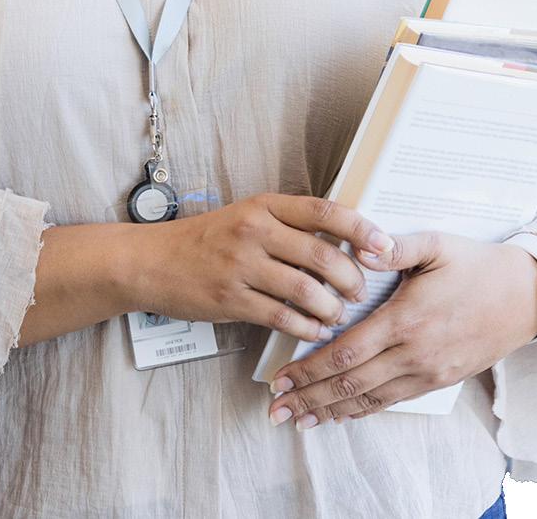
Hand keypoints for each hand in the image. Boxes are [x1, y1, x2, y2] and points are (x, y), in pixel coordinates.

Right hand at [124, 193, 392, 343]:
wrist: (152, 261)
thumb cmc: (206, 239)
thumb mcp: (247, 217)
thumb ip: (287, 224)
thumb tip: (342, 239)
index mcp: (264, 205)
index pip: (324, 211)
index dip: (360, 228)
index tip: (384, 245)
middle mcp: (255, 230)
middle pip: (322, 254)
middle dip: (352, 278)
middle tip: (361, 291)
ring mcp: (241, 265)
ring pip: (306, 290)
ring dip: (331, 308)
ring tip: (338, 315)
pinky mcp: (230, 298)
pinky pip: (282, 317)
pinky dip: (306, 328)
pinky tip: (315, 331)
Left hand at [266, 230, 536, 428]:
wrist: (526, 296)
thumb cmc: (477, 264)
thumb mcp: (437, 243)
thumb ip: (396, 246)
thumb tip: (362, 244)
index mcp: (407, 318)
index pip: (346, 352)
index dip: (309, 368)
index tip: (279, 377)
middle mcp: (414, 353)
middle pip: (350, 384)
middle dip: (309, 397)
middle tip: (275, 410)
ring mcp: (427, 372)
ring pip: (369, 400)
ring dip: (330, 411)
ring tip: (298, 419)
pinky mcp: (439, 380)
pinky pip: (392, 401)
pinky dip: (362, 411)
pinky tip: (340, 415)